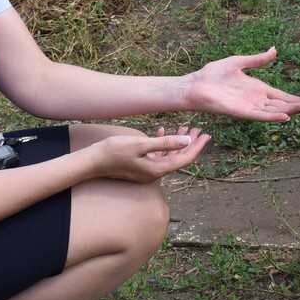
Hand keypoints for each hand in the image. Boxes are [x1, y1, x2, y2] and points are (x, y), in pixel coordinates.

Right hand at [90, 126, 210, 183]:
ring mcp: (147, 171)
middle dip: (191, 142)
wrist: (93, 162)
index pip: (184, 158)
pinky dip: (162, 144)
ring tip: (185, 126)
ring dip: (177, 141)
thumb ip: (165, 143)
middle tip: (200, 128)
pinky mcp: (140, 166)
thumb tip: (187, 140)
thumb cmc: (115, 151)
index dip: (197, 146)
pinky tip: (161, 131)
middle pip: (179, 157)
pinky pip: (157, 155)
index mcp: (157, 170)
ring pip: (169, 155)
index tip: (206, 134)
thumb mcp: (141, 144)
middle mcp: (155, 173)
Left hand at [183, 47, 299, 121]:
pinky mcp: (241, 112)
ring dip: (290, 111)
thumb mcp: (239, 62)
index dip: (296, 99)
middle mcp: (256, 100)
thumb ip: (258, 59)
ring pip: (275, 110)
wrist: (195, 84)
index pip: (281, 95)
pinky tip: (285, 116)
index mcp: (257, 89)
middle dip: (299, 107)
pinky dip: (272, 115)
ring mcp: (249, 107)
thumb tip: (274, 50)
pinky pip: (260, 115)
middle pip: (282, 104)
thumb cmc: (212, 74)